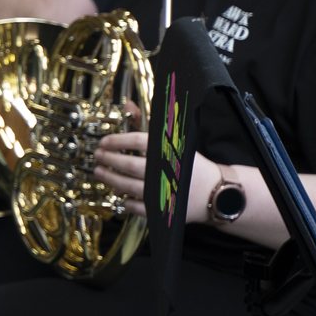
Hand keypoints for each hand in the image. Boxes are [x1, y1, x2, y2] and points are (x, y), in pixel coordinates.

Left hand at [95, 132, 220, 223]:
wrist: (217, 193)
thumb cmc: (193, 165)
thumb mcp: (174, 142)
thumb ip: (148, 124)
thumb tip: (127, 105)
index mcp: (169, 152)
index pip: (138, 142)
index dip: (117, 141)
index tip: (104, 142)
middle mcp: (164, 172)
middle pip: (129, 165)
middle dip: (108, 160)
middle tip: (97, 156)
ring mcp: (163, 192)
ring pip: (128, 186)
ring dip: (110, 178)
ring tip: (99, 172)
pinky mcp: (162, 210)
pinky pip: (137, 207)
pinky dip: (125, 200)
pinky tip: (119, 194)